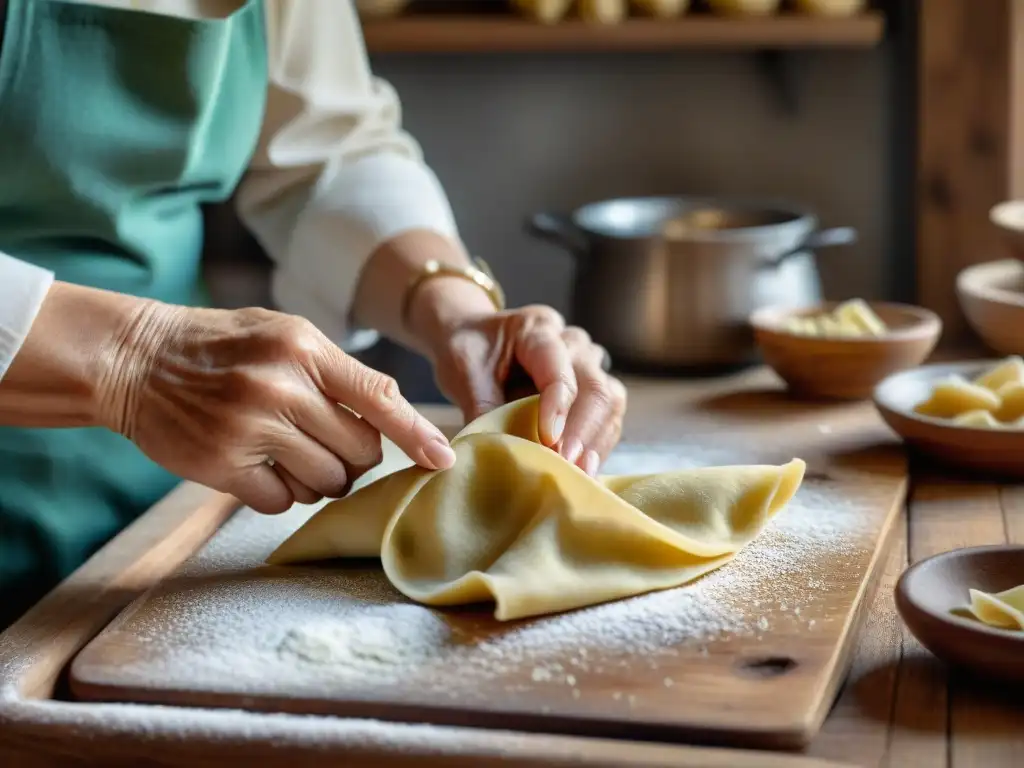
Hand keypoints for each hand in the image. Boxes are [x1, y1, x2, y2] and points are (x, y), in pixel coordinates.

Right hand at [98, 303, 455, 513]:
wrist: (136, 359)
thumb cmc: (221, 346)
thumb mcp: (283, 334)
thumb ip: (336, 371)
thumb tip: (392, 415)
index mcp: (304, 348)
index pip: (379, 396)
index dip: (416, 433)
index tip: (444, 460)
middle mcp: (282, 387)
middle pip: (361, 450)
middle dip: (357, 457)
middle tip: (330, 444)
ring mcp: (252, 427)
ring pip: (328, 481)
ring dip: (321, 477)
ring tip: (290, 452)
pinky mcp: (224, 465)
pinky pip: (283, 501)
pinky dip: (281, 492)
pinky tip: (259, 467)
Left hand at [428, 305, 626, 476]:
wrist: (475, 339)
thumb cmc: (469, 350)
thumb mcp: (464, 372)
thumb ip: (481, 407)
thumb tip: (494, 454)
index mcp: (536, 328)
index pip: (558, 366)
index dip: (557, 405)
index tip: (549, 440)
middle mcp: (571, 342)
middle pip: (594, 385)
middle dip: (584, 430)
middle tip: (568, 465)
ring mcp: (587, 364)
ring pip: (610, 402)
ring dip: (597, 441)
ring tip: (581, 473)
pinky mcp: (591, 390)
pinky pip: (607, 418)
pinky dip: (598, 446)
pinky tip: (583, 470)